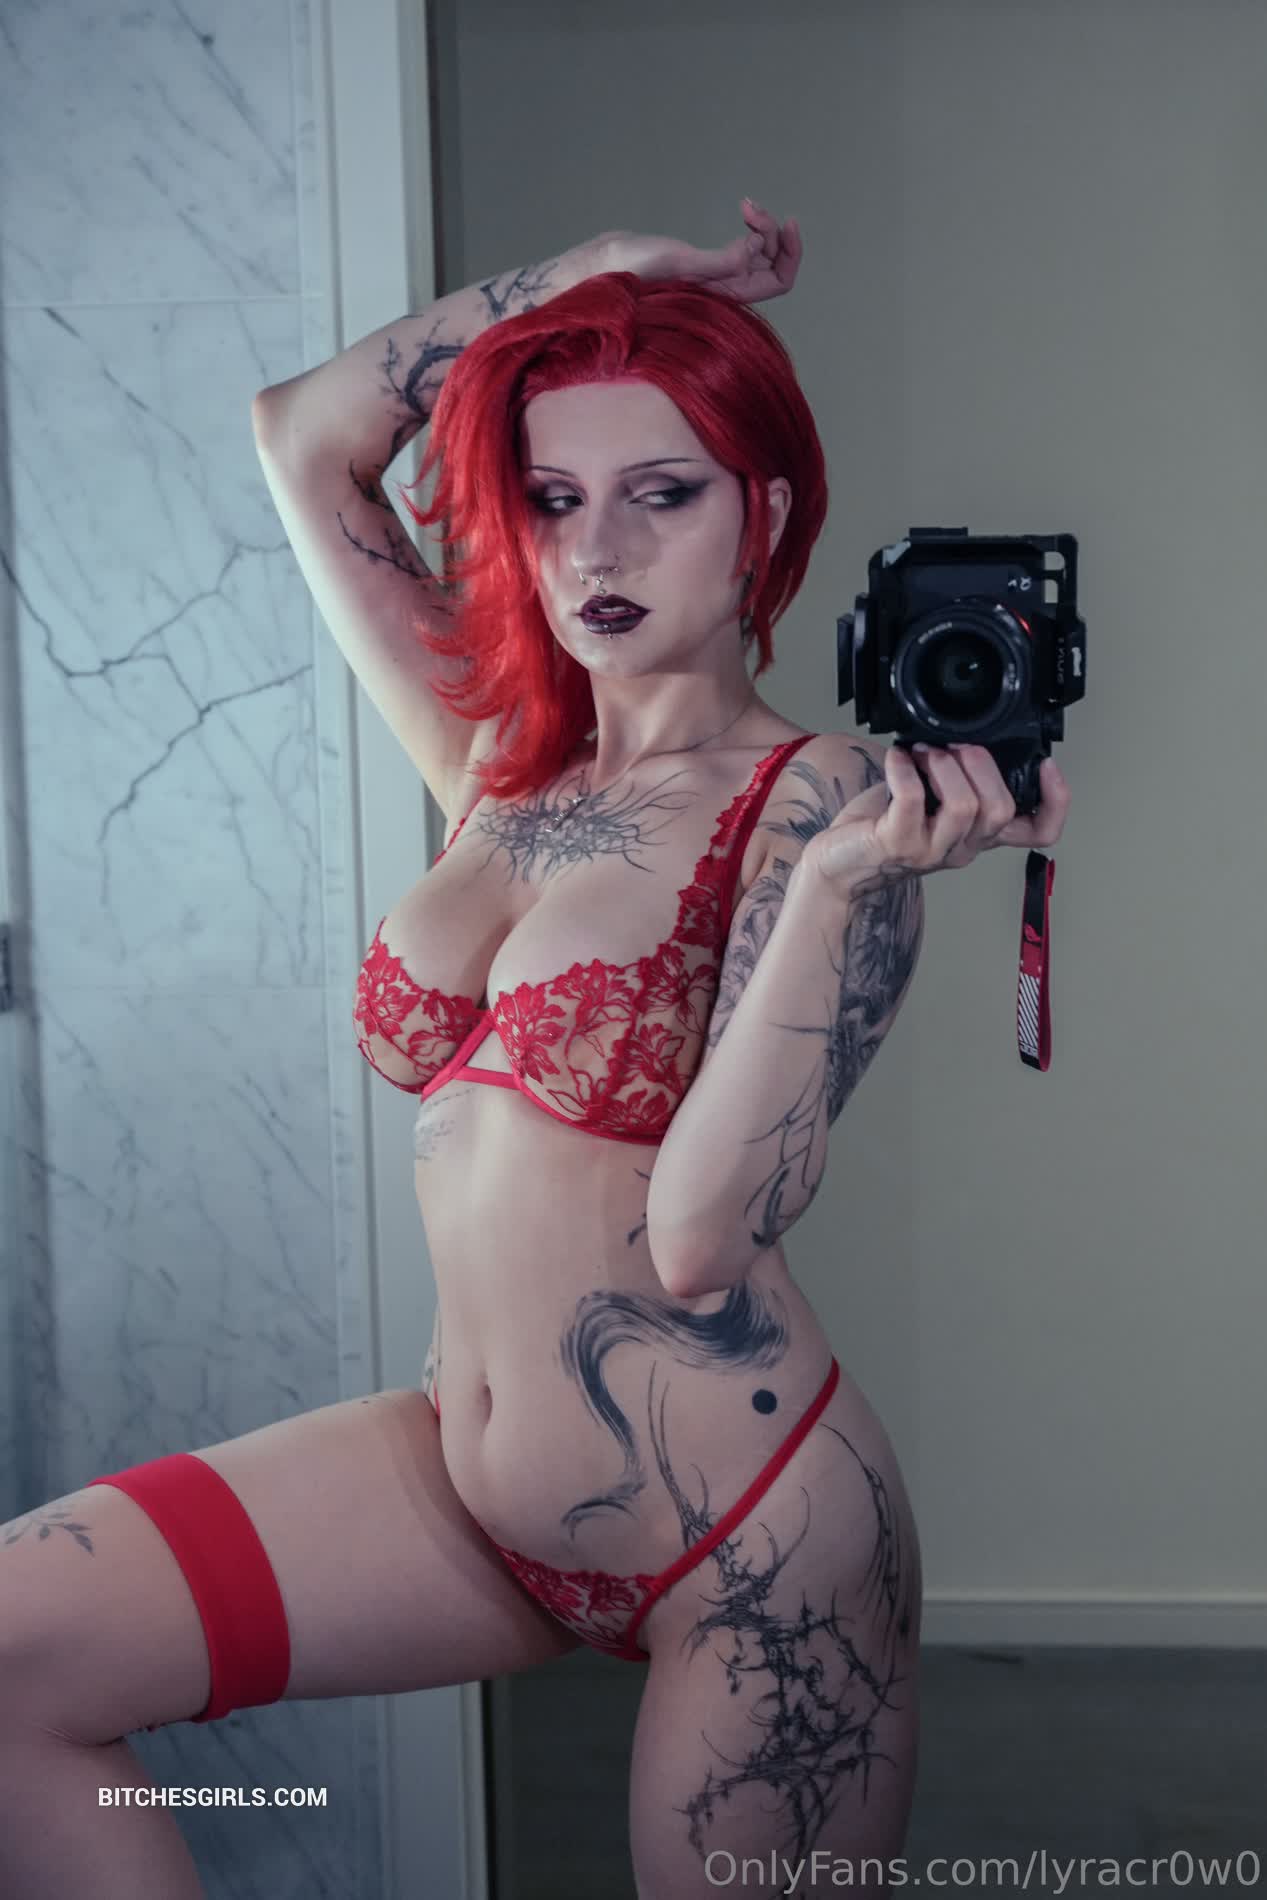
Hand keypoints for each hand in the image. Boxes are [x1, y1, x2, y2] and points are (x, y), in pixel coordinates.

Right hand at [602, 198, 801, 305]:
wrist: (604, 267)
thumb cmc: (635, 271)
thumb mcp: (680, 264)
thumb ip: (720, 262)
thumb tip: (756, 249)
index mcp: (726, 298)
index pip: (778, 281)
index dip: (790, 253)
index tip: (786, 221)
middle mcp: (727, 290)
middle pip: (775, 265)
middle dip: (774, 232)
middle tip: (751, 208)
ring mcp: (718, 277)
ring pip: (761, 252)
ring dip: (762, 224)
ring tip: (745, 205)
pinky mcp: (707, 263)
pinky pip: (744, 246)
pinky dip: (750, 226)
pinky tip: (742, 208)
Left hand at [802, 744, 1072, 901]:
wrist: (838, 862)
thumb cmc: (880, 826)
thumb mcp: (931, 801)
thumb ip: (956, 778)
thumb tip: (968, 736)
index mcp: (977, 835)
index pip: (1039, 832)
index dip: (1055, 802)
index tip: (1047, 766)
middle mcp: (961, 847)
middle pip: (1000, 809)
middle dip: (981, 764)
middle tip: (953, 746)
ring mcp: (930, 850)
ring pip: (964, 805)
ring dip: (944, 765)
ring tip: (923, 752)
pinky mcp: (897, 844)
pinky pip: (912, 798)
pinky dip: (905, 768)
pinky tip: (898, 758)